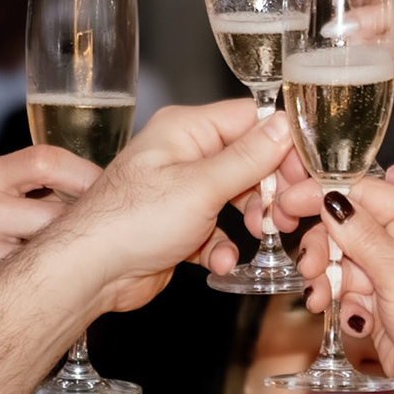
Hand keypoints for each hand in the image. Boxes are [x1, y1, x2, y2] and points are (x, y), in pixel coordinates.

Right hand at [0, 144, 101, 317]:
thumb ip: (29, 200)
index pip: (47, 159)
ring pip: (44, 249)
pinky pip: (22, 281)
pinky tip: (29, 300)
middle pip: (55, 210)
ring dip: (58, 269)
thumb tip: (102, 202)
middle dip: (81, 237)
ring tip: (59, 282)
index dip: (89, 177)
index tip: (116, 199)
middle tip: (102, 254)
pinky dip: (35, 292)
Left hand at [51, 101, 294, 313]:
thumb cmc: (129, 221)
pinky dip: (224, 247)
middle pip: (251, 160)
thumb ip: (249, 157)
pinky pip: (218, 229)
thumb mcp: (201, 186)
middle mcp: (185, 154)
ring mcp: (182, 190)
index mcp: (187, 129)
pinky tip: (219, 262)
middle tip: (287, 213)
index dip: (284, 146)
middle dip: (271, 190)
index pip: (253, 120)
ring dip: (252, 221)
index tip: (305, 173)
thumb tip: (285, 125)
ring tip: (259, 236)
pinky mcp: (180, 225)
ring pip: (239, 197)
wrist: (88, 273)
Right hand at [282, 179, 393, 393]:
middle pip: (346, 224)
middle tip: (309, 268)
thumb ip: (360, 233)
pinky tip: (349, 319)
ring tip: (320, 300)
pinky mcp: (382, 297)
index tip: (287, 203)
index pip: (363, 191)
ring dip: (326, 278)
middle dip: (323, 247)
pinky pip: (347, 287)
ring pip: (341, 258)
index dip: (322, 195)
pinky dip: (340, 300)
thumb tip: (330, 197)